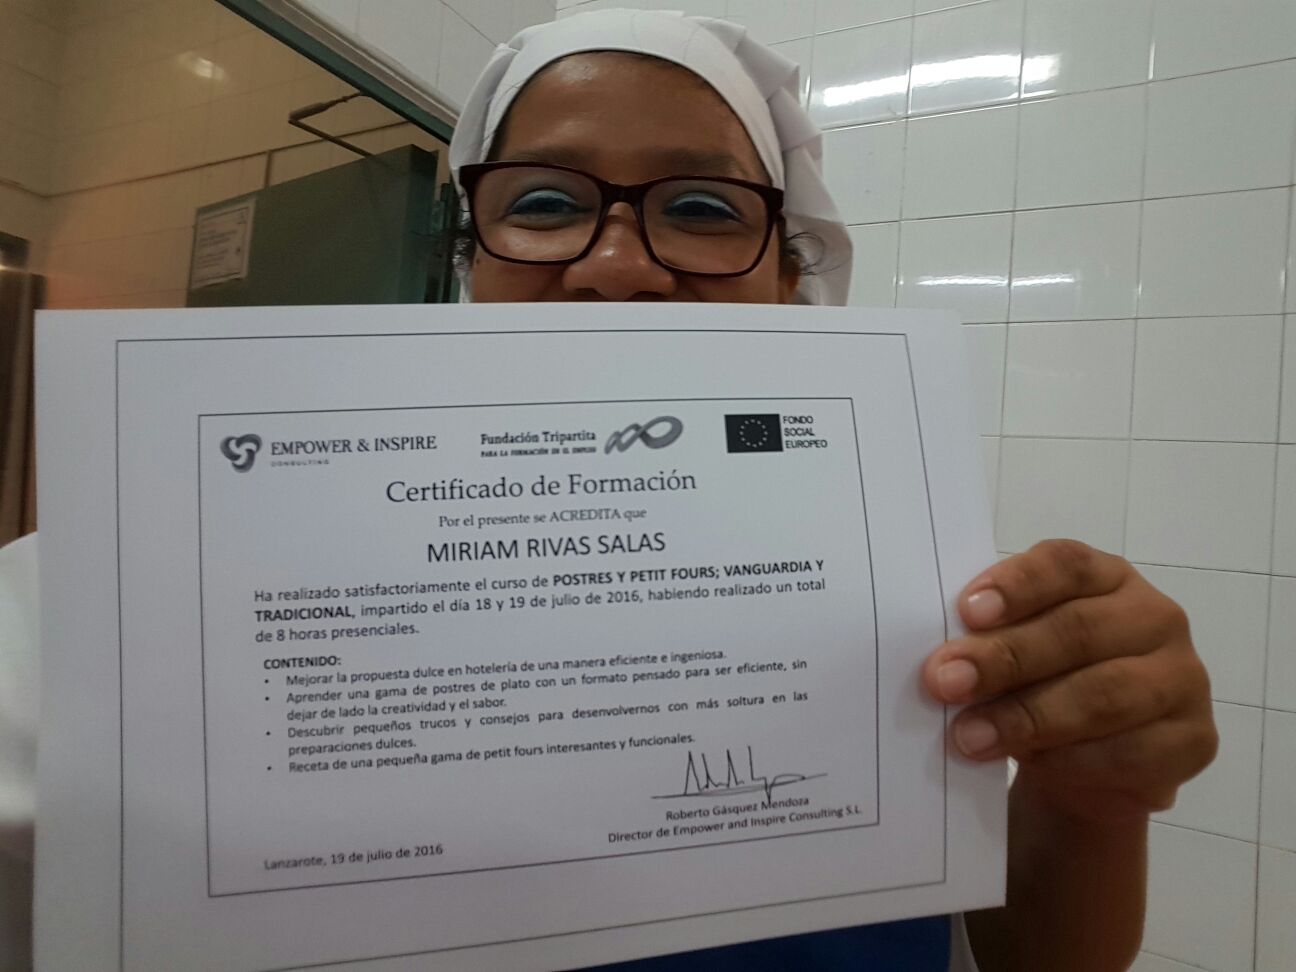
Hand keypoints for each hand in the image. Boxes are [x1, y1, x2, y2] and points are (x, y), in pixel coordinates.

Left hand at [922, 539, 1217, 821]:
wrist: (1085, 762)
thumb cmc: (1039, 683)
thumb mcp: (1013, 650)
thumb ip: (988, 639)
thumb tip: (940, 657)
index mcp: (1107, 577)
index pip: (1066, 564)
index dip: (1017, 584)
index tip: (966, 611)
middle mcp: (1154, 617)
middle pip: (1078, 631)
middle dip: (1004, 658)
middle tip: (944, 681)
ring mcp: (1182, 679)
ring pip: (1103, 695)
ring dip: (1027, 717)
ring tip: (968, 736)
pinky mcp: (1193, 740)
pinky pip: (1128, 752)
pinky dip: (1068, 761)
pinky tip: (1027, 767)